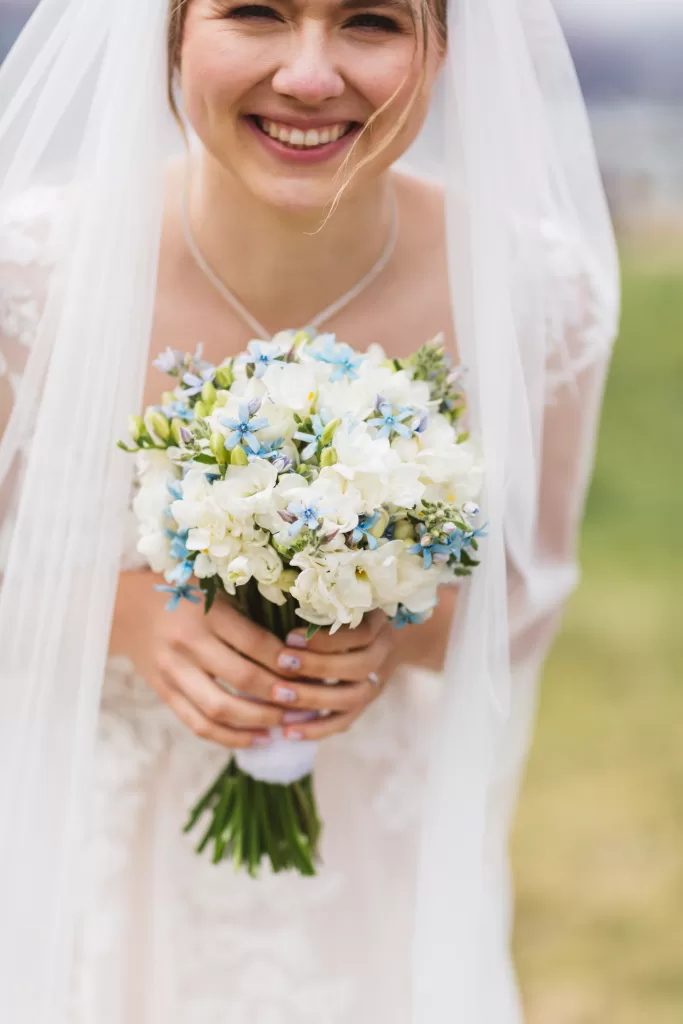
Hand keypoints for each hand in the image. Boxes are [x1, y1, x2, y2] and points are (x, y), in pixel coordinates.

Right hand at [110, 572, 393, 749]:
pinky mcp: (164, 693)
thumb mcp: (213, 585)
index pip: (253, 642)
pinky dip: (230, 737)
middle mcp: (187, 642)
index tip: (307, 669)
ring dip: (258, 721)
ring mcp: (173, 671)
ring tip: (286, 725)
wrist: (124, 607)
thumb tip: (299, 635)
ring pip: (219, 708)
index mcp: (205, 611)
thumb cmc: (182, 591)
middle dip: (278, 695)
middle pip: (241, 678)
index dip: (283, 659)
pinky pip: (198, 724)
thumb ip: (248, 607)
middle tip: (305, 703)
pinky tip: (258, 739)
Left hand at [210, 606, 395, 742]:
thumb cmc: (340, 608)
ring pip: (352, 697)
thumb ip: (313, 602)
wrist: (376, 633)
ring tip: (280, 698)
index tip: (289, 636)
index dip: (324, 638)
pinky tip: (288, 731)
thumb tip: (265, 595)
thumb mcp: (333, 598)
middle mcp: (382, 653)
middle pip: (358, 667)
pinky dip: (317, 729)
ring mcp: (375, 682)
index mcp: (376, 622)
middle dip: (317, 667)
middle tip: (281, 664)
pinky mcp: (363, 705)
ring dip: (314, 699)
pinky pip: (344, 721)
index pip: (358, 634)